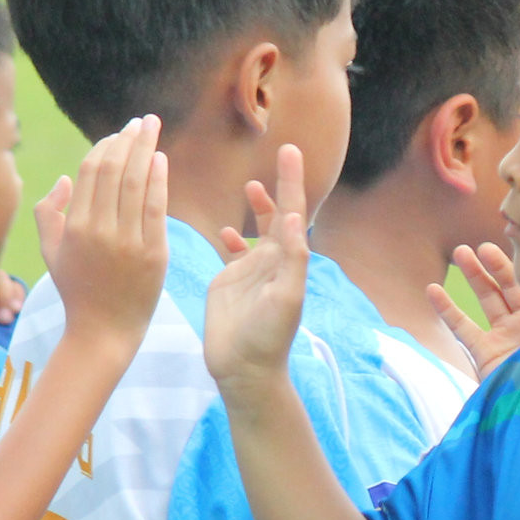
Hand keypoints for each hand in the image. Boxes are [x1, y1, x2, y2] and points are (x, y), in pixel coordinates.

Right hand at [35, 116, 168, 346]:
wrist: (103, 331)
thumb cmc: (77, 288)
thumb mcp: (50, 251)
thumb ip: (48, 212)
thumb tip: (65, 178)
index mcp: (75, 227)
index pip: (91, 173)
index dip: (106, 147)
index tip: (118, 133)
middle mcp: (101, 231)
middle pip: (116, 172)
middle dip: (129, 140)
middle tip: (142, 121)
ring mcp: (129, 242)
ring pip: (137, 184)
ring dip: (146, 151)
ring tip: (153, 129)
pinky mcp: (155, 254)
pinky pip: (157, 209)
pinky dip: (159, 180)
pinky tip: (161, 160)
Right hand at [205, 146, 309, 397]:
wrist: (245, 369)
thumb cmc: (268, 337)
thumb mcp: (285, 297)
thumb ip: (292, 258)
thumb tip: (294, 218)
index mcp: (288, 260)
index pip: (292, 212)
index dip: (291, 181)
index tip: (290, 150)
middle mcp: (273, 262)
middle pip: (279, 215)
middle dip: (279, 187)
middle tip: (279, 154)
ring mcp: (252, 272)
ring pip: (258, 231)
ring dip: (258, 208)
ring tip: (250, 186)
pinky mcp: (230, 283)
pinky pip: (234, 254)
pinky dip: (232, 239)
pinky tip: (225, 231)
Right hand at [427, 243, 519, 380]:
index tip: (519, 242)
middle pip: (511, 285)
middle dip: (497, 265)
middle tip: (484, 247)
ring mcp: (506, 335)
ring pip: (488, 298)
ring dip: (474, 275)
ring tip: (462, 252)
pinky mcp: (486, 352)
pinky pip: (463, 328)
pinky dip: (447, 310)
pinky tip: (433, 290)